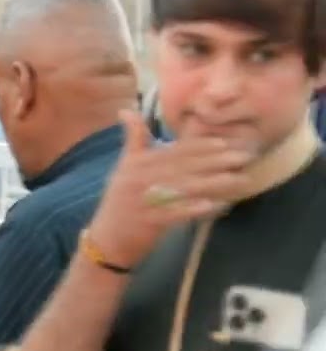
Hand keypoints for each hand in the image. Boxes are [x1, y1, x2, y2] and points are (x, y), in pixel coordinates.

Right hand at [85, 110, 254, 267]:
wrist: (107, 240)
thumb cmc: (119, 202)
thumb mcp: (123, 167)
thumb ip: (133, 140)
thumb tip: (127, 110)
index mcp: (136, 164)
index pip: (172, 151)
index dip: (199, 146)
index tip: (224, 143)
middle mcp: (138, 179)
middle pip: (183, 167)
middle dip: (215, 162)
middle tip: (243, 157)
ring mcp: (143, 201)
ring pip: (184, 188)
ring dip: (214, 183)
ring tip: (240, 179)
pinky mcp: (148, 223)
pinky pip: (176, 214)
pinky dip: (196, 209)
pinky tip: (217, 205)